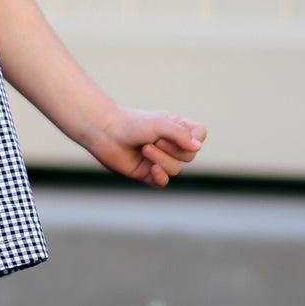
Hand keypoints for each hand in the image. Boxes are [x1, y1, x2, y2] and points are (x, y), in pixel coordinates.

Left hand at [86, 108, 206, 187]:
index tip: (176, 133)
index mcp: (175, 128)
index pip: (199, 136)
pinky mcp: (146, 173)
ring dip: (161, 159)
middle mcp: (170, 145)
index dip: (193, 138)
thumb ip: (181, 135)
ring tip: (144, 149)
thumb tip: (198, 147)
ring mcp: (159, 159)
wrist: (105, 132)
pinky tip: (153, 170)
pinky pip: (162, 182)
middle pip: (188, 156)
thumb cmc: (132, 123)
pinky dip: (160, 177)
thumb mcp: (160, 124)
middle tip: (153, 140)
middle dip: (172, 150)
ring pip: (175, 170)